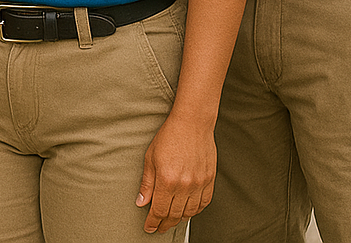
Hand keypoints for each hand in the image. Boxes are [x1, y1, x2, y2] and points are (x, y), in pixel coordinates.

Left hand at [136, 114, 215, 232]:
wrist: (192, 123)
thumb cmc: (170, 136)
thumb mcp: (151, 157)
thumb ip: (147, 183)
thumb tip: (141, 202)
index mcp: (167, 181)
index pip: (159, 211)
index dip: (153, 222)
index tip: (149, 227)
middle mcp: (184, 186)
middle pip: (174, 215)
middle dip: (164, 224)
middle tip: (159, 227)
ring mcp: (199, 184)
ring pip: (189, 212)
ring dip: (179, 219)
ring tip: (172, 220)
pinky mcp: (209, 180)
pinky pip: (203, 203)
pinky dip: (195, 211)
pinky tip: (189, 210)